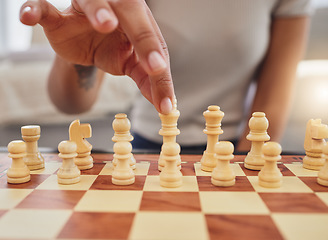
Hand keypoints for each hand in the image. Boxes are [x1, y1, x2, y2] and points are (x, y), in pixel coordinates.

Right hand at [20, 0, 174, 113]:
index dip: (159, 60)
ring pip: (93, 2)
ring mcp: (86, 9)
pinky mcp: (59, 18)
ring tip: (106, 23)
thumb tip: (166, 107)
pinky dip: (35, 10)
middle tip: (154, 64)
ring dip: (99, 11)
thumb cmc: (114, 49)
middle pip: (133, 16)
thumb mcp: (133, 65)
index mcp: (139, 21)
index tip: (163, 82)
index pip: (154, 41)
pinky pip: (44, 8)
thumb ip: (148, 80)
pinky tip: (29, 17)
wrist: (86, 41)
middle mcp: (117, 9)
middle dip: (144, 39)